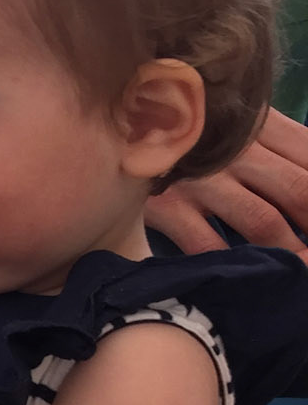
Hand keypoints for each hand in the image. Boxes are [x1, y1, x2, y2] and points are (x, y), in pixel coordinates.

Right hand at [147, 109, 307, 264]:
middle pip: (300, 191)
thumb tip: (306, 188)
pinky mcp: (167, 204)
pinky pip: (209, 244)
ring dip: (293, 257)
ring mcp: (200, 176)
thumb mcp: (241, 129)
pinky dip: (235, 266)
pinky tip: (250, 280)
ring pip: (263, 222)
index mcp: (260, 123)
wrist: (116, 134)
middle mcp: (234, 147)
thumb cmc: (193, 138)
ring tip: (303, 277)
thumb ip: (285, 148)